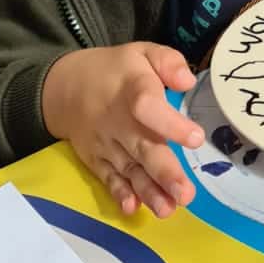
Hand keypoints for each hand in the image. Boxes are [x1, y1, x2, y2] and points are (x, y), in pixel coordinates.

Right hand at [41, 43, 203, 217]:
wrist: (66, 87)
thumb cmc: (117, 71)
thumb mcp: (143, 53)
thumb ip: (168, 62)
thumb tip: (187, 81)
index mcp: (133, 88)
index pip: (148, 106)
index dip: (171, 123)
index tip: (196, 138)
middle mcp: (118, 120)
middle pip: (142, 147)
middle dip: (165, 172)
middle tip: (186, 194)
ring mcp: (106, 143)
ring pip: (129, 169)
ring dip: (148, 191)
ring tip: (167, 209)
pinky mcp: (96, 159)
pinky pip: (108, 178)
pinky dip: (119, 193)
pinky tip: (131, 208)